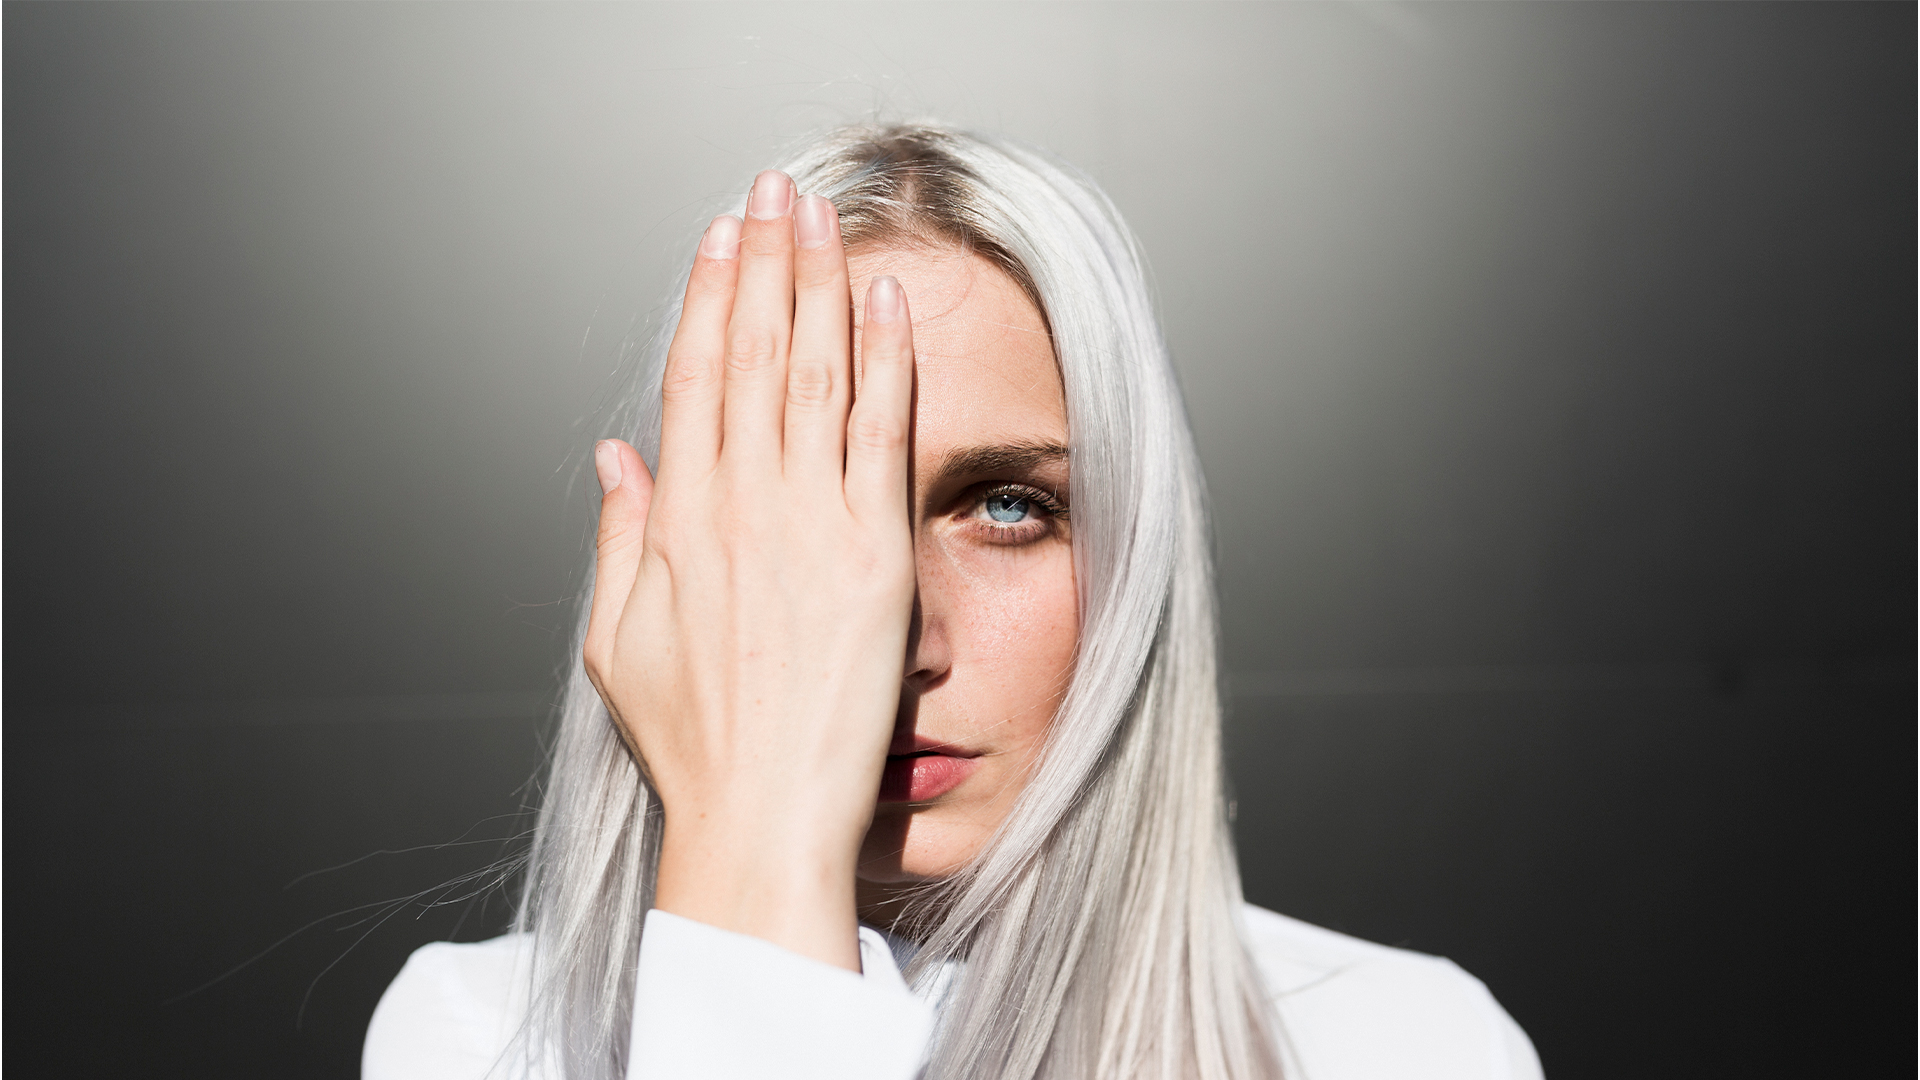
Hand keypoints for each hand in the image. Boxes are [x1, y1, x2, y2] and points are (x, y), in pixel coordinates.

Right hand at [583, 171, 915, 971]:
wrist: (761, 820)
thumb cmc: (694, 745)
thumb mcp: (617, 643)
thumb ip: (617, 538)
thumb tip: (612, 455)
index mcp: (677, 523)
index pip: (694, 379)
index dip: (709, 299)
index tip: (719, 238)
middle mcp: (742, 508)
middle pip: (754, 356)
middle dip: (764, 263)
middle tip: (773, 192)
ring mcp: (811, 527)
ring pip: (815, 376)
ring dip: (820, 287)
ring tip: (825, 219)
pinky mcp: (876, 557)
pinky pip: (882, 437)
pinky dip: (886, 365)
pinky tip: (887, 305)